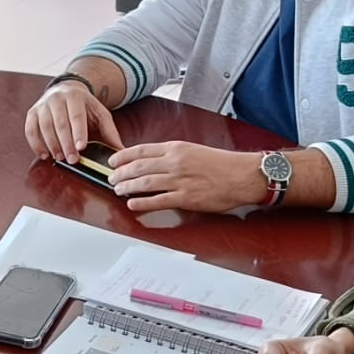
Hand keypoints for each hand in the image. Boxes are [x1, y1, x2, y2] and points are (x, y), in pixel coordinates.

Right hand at [24, 84, 123, 163]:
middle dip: (66, 144)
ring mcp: (42, 105)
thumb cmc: (85, 106)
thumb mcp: (100, 114)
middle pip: (60, 123)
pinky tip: (44, 155)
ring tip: (60, 158)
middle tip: (72, 160)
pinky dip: (36, 144)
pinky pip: (30, 129)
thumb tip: (120, 151)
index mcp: (75, 96)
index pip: (76, 116)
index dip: (78, 132)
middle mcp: (57, 98)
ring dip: (52, 145)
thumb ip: (110, 132)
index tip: (81, 147)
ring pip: (44, 127)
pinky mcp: (32, 112)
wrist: (67, 90)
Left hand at [108, 142, 267, 213]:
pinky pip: (158, 201)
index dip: (122, 156)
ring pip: (144, 184)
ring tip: (118, 190)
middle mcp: (175, 162)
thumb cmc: (221, 163)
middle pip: (138, 167)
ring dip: (127, 188)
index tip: (112, 160)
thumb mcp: (193, 149)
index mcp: (176, 148)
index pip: (141, 150)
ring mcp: (179, 181)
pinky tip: (133, 204)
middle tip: (111, 178)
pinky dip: (142, 203)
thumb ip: (172, 154)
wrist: (242, 175)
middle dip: (120, 173)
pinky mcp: (186, 198)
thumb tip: (151, 161)